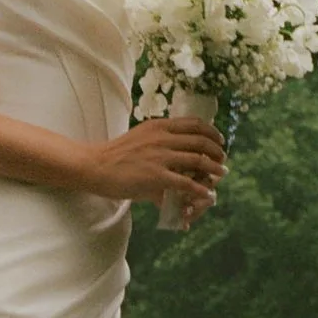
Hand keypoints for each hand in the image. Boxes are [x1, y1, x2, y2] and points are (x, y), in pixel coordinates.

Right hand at [80, 118, 225, 213]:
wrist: (96, 165)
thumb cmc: (115, 154)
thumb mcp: (140, 138)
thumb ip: (159, 140)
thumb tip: (175, 149)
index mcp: (159, 126)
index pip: (194, 123)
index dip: (212, 132)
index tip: (219, 140)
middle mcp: (163, 138)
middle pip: (201, 141)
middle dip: (216, 151)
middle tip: (222, 160)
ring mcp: (161, 157)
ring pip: (198, 160)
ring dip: (214, 169)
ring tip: (220, 175)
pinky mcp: (157, 176)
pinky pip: (187, 183)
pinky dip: (201, 189)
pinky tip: (207, 194)